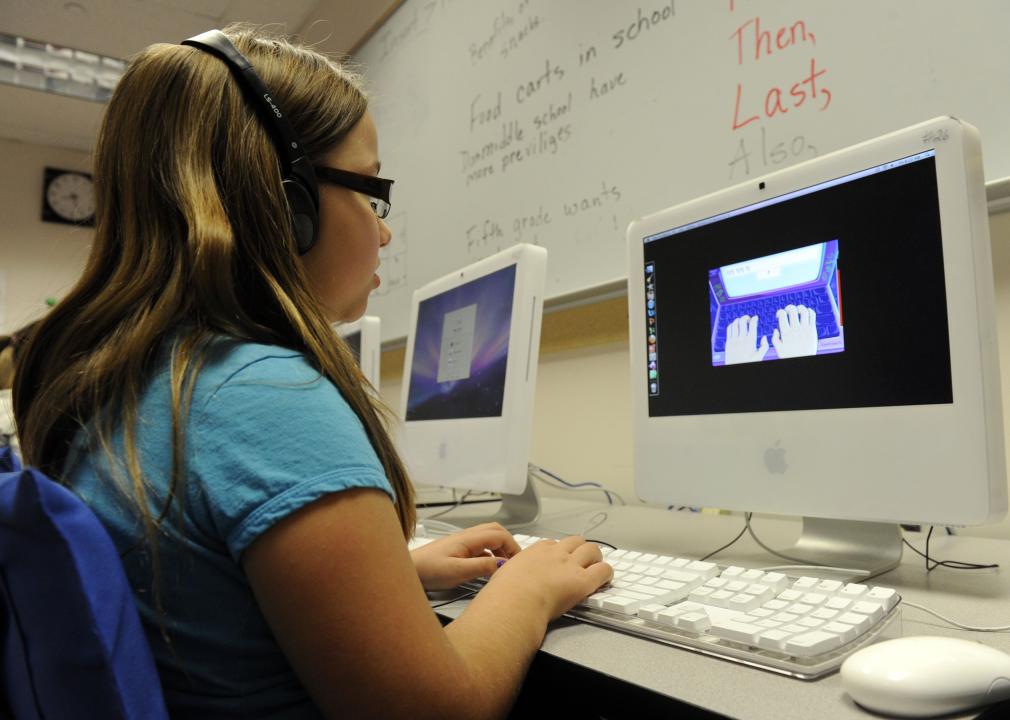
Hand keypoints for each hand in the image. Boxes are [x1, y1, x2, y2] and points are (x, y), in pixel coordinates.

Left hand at [411, 523, 519, 590]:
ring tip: (504, 565)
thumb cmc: (428, 570)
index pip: (500, 535)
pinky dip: (490, 555)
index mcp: (469, 539)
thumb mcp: (457, 571)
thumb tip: (502, 564)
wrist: (409, 571)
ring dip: (500, 549)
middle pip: (495, 531)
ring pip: (488, 539)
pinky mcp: (457, 551)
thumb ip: (481, 567)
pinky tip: (488, 569)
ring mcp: (462, 543)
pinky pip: (480, 548)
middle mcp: (467, 537)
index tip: (518, 562)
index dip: (513, 546)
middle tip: (515, 560)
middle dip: (509, 543)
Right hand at [483, 536, 612, 620]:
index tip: (560, 560)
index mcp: (534, 552)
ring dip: (596, 558)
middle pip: (575, 541)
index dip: (559, 552)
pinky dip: (606, 573)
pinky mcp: (582, 581)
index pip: (552, 544)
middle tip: (583, 561)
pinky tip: (605, 580)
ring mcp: (570, 566)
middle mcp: (554, 554)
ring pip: (592, 550)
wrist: (514, 602)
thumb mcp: (503, 575)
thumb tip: (507, 582)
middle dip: (581, 549)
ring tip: (596, 568)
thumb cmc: (504, 594)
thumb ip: (511, 575)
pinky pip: (603, 570)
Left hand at [724, 315, 767, 364]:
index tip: (756, 317)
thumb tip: (765, 337)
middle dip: (746, 317)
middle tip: (748, 318)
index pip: (752, 324)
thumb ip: (765, 346)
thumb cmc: (748, 362)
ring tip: (742, 321)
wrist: (736, 368)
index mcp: (751, 340)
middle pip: (742, 321)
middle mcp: (742, 338)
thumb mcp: (760, 356)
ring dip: (738, 320)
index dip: (754, 319)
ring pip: (735, 324)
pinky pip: (729, 329)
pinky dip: (732, 324)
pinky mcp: (728, 342)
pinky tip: (735, 325)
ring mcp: (734, 339)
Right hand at [771, 304, 817, 358]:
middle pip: (792, 310)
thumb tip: (776, 329)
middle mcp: (795, 329)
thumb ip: (774, 338)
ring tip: (798, 310)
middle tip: (788, 311)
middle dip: (789, 307)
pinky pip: (812, 315)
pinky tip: (806, 312)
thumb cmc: (790, 356)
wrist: (803, 360)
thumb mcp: (778, 348)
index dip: (779, 312)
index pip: (782, 314)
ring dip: (800, 307)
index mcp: (785, 332)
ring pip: (803, 311)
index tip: (780, 316)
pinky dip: (809, 310)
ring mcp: (805, 329)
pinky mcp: (812, 330)